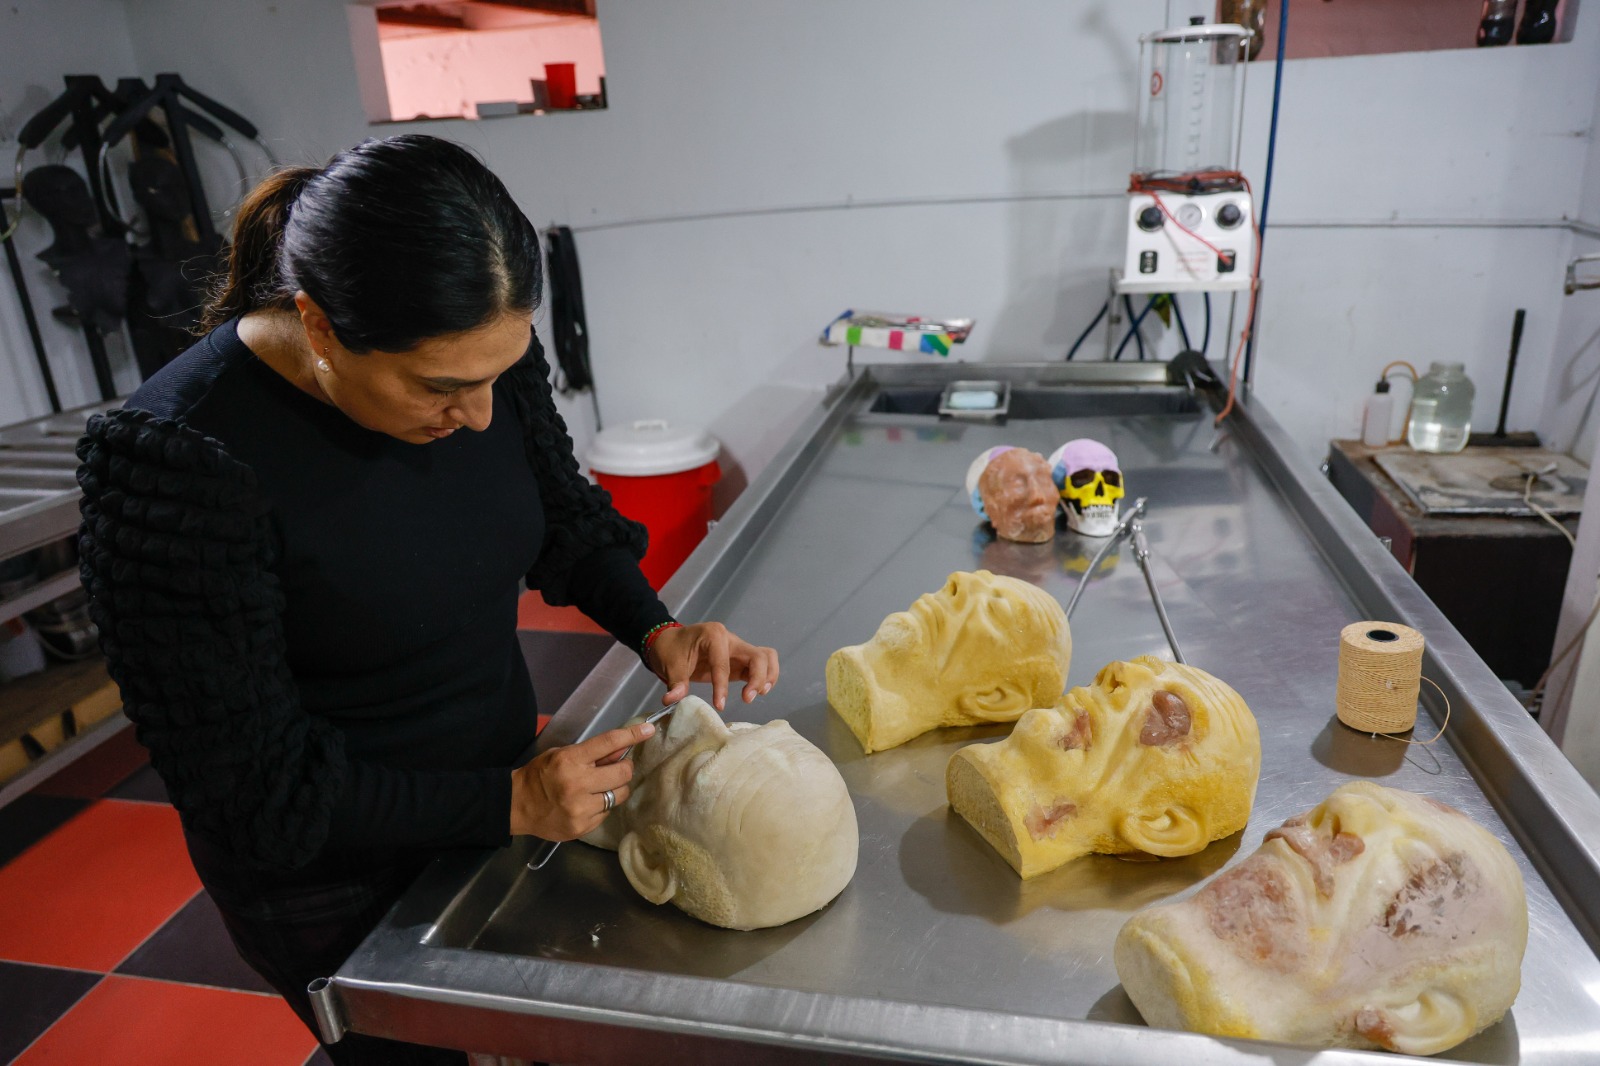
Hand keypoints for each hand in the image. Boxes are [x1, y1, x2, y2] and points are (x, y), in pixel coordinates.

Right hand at [509, 720, 655, 838]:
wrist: (516, 806)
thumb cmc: (539, 775)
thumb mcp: (561, 754)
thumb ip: (592, 753)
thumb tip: (622, 749)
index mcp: (570, 760)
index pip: (608, 743)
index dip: (631, 735)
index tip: (648, 730)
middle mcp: (577, 784)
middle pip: (622, 773)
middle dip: (623, 769)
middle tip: (615, 769)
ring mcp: (580, 808)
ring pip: (619, 795)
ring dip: (615, 789)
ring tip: (599, 788)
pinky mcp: (582, 826)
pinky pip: (607, 813)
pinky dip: (602, 806)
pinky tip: (586, 804)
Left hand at [649, 621, 779, 711]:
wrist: (670, 644)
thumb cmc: (671, 650)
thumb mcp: (670, 665)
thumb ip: (676, 682)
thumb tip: (671, 700)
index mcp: (713, 635)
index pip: (723, 662)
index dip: (722, 685)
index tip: (719, 705)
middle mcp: (731, 639)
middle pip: (758, 656)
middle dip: (757, 678)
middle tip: (747, 699)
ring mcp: (738, 648)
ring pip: (766, 657)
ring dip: (767, 676)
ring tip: (758, 694)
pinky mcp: (740, 660)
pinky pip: (762, 663)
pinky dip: (766, 676)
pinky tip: (758, 691)